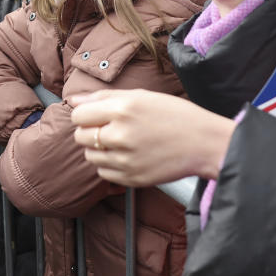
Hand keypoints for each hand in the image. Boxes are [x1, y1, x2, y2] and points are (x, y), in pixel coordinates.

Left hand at [70, 90, 234, 186]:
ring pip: (89, 156)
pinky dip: (109, 164)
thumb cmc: (174, 115)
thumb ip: (102, 97)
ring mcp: (125, 160)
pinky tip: (127, 155)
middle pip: (80, 136)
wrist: (204, 143)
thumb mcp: (140, 96)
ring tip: (121, 142)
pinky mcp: (131, 179)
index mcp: (123, 109)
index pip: (78, 116)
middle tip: (110, 128)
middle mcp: (121, 135)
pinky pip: (103, 172)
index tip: (96, 115)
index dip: (84, 114)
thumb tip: (71, 100)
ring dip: (98, 148)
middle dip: (90, 131)